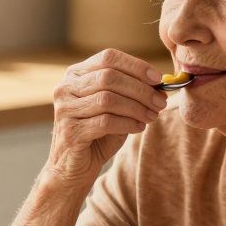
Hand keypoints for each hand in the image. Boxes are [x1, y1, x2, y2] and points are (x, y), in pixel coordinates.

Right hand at [46, 49, 166, 183]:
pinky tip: (139, 128)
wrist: (73, 168)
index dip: (136, 66)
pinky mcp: (70, 132)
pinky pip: (105, 122)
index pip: (108, 57)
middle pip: (109, 77)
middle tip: (160, 101)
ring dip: (136, 107)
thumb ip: (131, 93)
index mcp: (76, 74)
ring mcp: (65, 109)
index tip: (158, 79)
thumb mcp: (115, 108)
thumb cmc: (97, 135)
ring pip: (107, 99)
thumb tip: (160, 84)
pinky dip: (127, 123)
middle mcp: (66, 88)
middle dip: (140, 89)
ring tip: (152, 116)